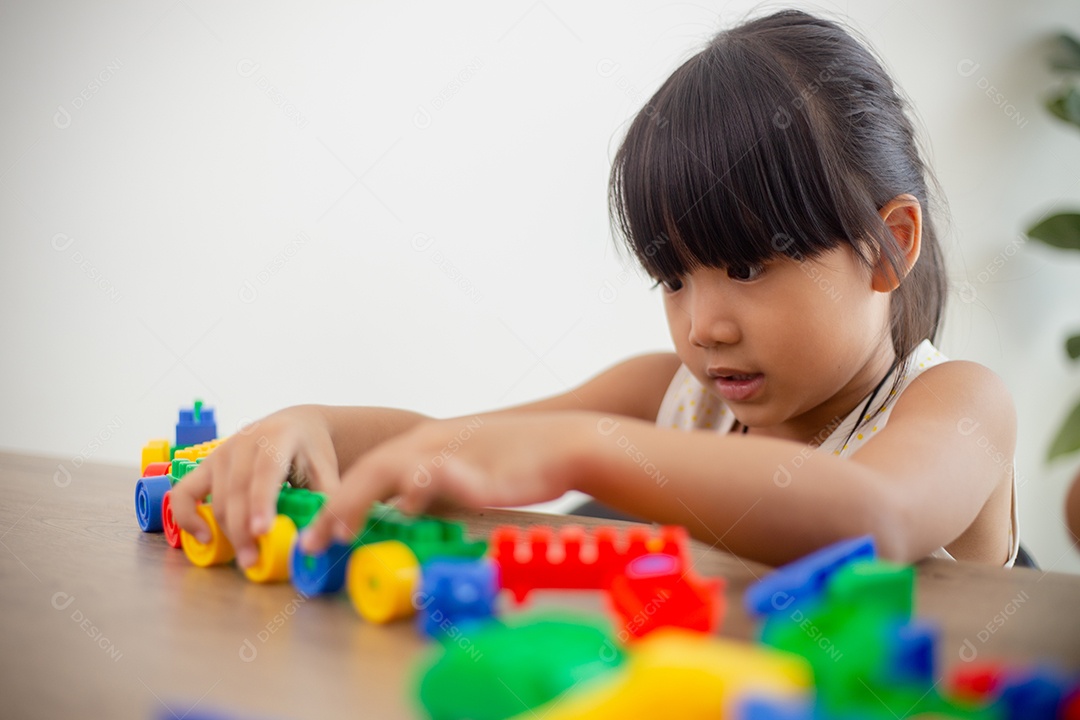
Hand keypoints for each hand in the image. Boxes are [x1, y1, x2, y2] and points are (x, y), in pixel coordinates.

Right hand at [170, 405, 340, 567]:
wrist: (294, 425)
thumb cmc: (312, 451)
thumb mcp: (326, 469)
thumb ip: (328, 500)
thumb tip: (329, 536)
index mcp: (279, 436)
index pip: (266, 470)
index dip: (262, 501)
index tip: (262, 531)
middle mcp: (244, 441)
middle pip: (237, 490)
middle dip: (243, 529)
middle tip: (254, 561)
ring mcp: (221, 452)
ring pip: (217, 498)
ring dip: (226, 532)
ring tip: (246, 557)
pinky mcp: (206, 465)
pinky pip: (184, 492)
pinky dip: (188, 516)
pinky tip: (205, 537)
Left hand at [298, 413, 589, 553]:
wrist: (566, 441)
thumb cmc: (520, 458)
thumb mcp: (465, 468)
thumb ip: (431, 486)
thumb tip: (402, 507)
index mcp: (425, 443)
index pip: (370, 469)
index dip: (339, 500)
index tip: (318, 531)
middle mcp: (430, 443)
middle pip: (368, 471)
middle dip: (335, 507)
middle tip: (312, 542)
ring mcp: (453, 452)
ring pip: (390, 470)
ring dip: (358, 500)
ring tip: (338, 531)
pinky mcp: (477, 469)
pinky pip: (439, 475)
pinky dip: (416, 489)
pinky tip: (402, 509)